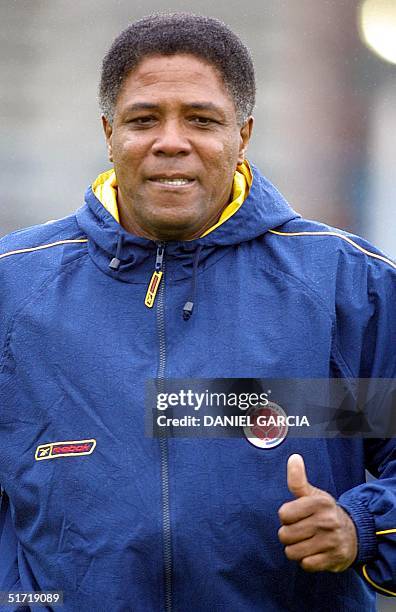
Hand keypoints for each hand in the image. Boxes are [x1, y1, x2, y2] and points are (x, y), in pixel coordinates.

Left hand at [277, 454, 357, 571]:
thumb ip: (298, 479)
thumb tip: (293, 457)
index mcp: (319, 502)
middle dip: (288, 534)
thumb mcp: (313, 494)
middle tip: (300, 530)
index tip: (295, 515)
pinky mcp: (334, 559)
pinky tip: (314, 552)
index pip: (283, 514)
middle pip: (285, 535)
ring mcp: (331, 541)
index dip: (286, 516)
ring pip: (293, 552)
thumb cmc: (325, 512)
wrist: (354, 534)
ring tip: (305, 542)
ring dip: (295, 549)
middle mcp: (327, 521)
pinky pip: (306, 564)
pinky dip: (306, 561)